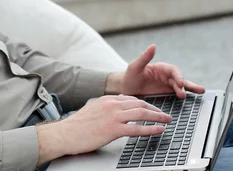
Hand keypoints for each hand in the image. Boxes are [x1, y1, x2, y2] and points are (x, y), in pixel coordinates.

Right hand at [36, 95, 171, 163]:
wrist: (65, 134)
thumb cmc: (76, 126)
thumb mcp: (91, 110)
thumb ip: (104, 108)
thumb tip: (114, 110)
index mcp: (106, 99)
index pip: (130, 98)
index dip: (144, 103)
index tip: (152, 108)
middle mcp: (111, 104)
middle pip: (139, 103)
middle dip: (155, 108)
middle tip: (165, 114)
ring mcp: (113, 116)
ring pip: (141, 113)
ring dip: (157, 116)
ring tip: (167, 120)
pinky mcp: (113, 130)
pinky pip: (137, 129)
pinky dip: (151, 129)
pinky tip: (159, 130)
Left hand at [116, 44, 205, 98]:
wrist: (125, 89)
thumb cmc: (129, 75)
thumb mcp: (135, 66)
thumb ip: (144, 57)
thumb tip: (153, 45)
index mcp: (160, 68)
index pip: (173, 70)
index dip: (177, 76)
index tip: (179, 83)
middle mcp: (166, 76)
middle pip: (180, 79)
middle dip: (186, 84)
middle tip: (191, 90)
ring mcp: (167, 85)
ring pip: (181, 87)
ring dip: (190, 89)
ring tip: (200, 92)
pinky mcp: (166, 94)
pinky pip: (177, 94)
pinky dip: (185, 95)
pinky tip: (192, 99)